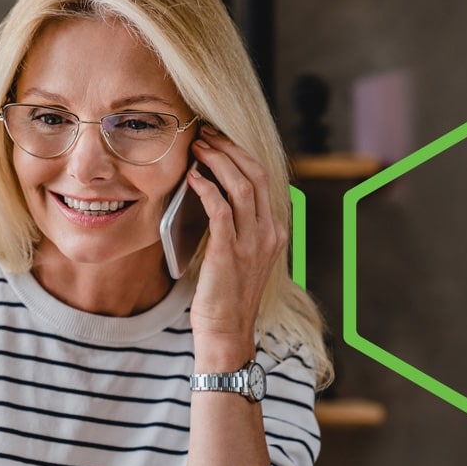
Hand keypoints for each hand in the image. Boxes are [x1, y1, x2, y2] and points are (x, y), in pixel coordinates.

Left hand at [186, 125, 287, 351]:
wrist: (226, 332)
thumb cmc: (224, 295)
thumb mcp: (239, 255)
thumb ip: (235, 227)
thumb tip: (213, 193)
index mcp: (274, 231)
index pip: (262, 179)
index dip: (240, 153)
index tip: (218, 139)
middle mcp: (269, 233)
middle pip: (255, 174)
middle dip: (229, 148)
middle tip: (205, 133)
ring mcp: (252, 243)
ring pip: (241, 186)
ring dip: (217, 161)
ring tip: (197, 148)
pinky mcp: (230, 252)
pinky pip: (221, 209)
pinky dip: (206, 188)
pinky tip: (192, 177)